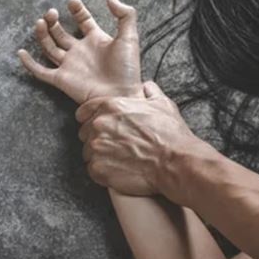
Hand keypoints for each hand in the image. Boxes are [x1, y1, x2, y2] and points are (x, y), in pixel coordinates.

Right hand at [18, 0, 142, 103]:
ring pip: (50, 47)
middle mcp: (81, 51)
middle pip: (62, 33)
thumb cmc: (127, 68)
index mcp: (97, 40)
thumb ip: (124, 15)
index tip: (73, 1)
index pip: (84, 21)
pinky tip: (21, 52)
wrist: (121, 94)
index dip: (78, 10)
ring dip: (43, 34)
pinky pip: (41, 72)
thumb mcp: (130, 37)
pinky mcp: (61, 79)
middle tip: (51, 12)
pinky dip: (29, 63)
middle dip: (55, 21)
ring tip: (41, 21)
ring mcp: (70, 65)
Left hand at [75, 81, 216, 199]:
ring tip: (120, 159)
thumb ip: (150, 92)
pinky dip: (103, 171)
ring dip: (100, 155)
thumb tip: (147, 87)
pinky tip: (120, 169)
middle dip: (97, 138)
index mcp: (111, 106)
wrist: (174, 162)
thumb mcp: (163, 104)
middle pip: (84, 132)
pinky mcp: (98, 169)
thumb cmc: (170, 134)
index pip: (84, 111)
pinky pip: (93, 169)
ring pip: (88, 152)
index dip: (92, 119)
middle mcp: (99, 125)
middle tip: (117, 145)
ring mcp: (97, 148)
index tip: (101, 127)